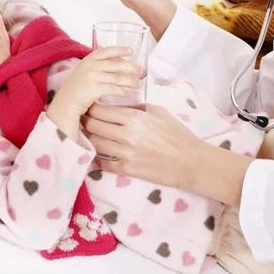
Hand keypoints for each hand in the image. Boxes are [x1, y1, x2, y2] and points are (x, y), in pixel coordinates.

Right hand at [47, 46, 143, 118]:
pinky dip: (121, 91)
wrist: (65, 104)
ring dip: (130, 81)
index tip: (131, 51)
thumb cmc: (75, 90)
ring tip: (138, 84)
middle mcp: (90, 66)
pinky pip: (113, 89)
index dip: (119, 50)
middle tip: (141, 71)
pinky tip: (126, 94)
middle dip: (131, 67)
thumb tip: (116, 66)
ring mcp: (92, 77)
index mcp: (88, 60)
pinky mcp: (94, 89)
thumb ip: (96, 67)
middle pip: (116, 64)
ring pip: (117, 77)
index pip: (106, 51)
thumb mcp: (83, 72)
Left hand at [81, 103, 201, 189]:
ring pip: (94, 143)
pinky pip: (102, 163)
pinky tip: (99, 152)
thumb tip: (118, 104)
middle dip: (85, 121)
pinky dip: (98, 157)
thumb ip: (135, 107)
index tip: (88, 106)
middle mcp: (126, 134)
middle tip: (84, 119)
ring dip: (89, 138)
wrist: (190, 161)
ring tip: (90, 134)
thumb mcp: (157, 111)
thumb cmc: (176, 133)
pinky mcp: (127, 169)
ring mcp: (125, 153)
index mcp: (133, 117)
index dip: (90, 107)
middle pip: (92, 125)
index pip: (99, 110)